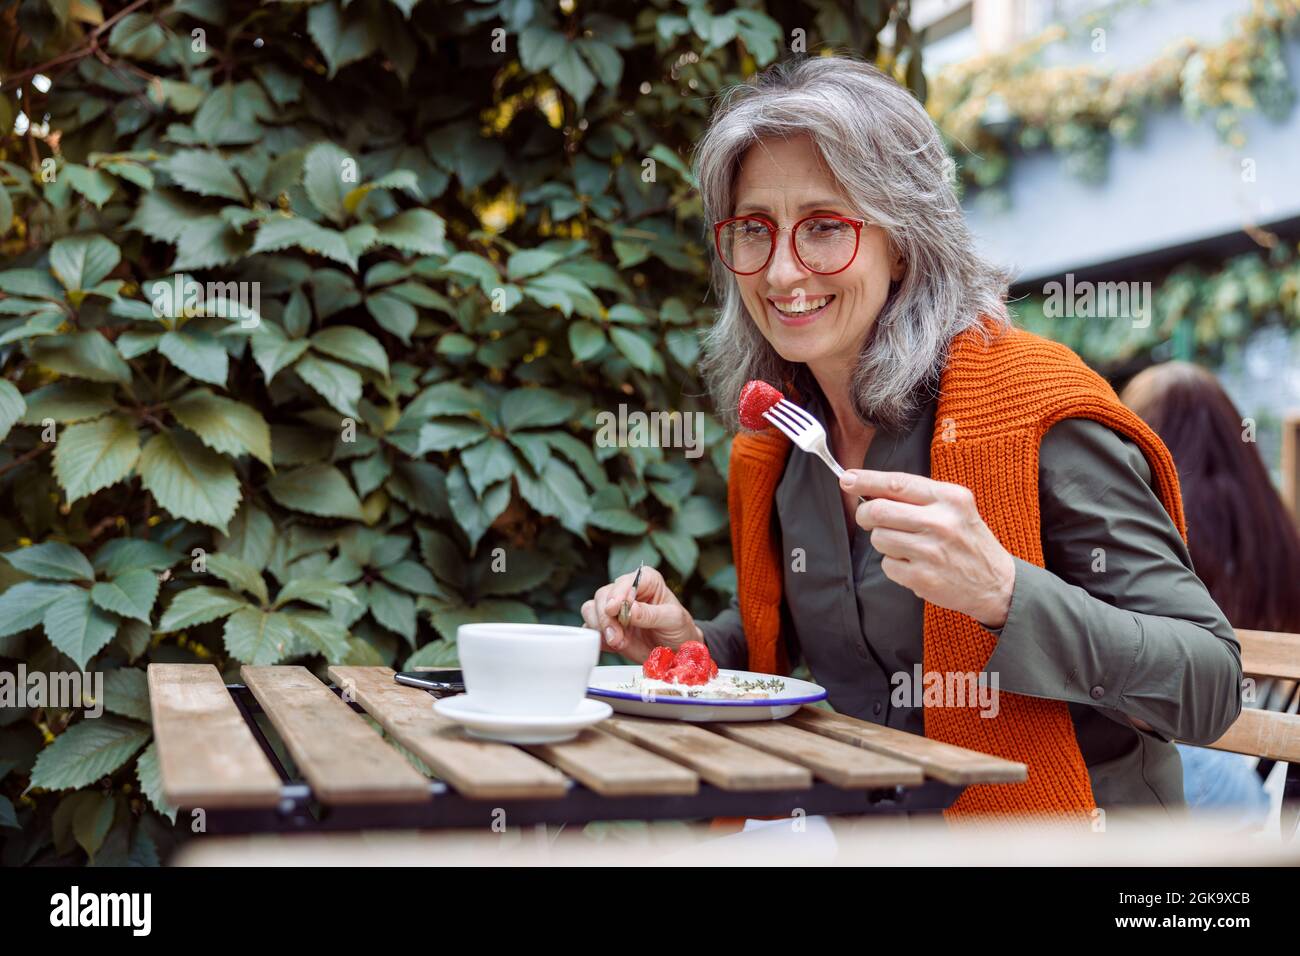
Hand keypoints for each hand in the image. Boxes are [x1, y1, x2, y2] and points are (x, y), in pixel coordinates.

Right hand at [580, 566, 702, 663]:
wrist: (675, 650)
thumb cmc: (678, 628)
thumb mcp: (672, 619)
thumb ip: (651, 614)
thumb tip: (630, 609)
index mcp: (645, 580)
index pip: (626, 581)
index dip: (618, 594)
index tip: (615, 609)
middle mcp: (626, 591)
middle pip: (603, 596)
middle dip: (607, 617)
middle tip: (616, 636)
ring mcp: (614, 610)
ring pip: (591, 610)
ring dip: (601, 627)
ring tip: (617, 641)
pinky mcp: (606, 627)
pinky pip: (590, 629)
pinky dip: (596, 637)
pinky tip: (609, 645)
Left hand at [840, 469, 1015, 628]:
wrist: (997, 584)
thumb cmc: (968, 541)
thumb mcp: (955, 508)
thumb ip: (918, 496)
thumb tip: (868, 487)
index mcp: (950, 498)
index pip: (897, 483)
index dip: (866, 480)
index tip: (847, 479)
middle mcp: (941, 522)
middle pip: (878, 510)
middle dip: (865, 515)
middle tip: (868, 519)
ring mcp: (931, 551)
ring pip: (879, 539)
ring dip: (884, 543)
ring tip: (907, 547)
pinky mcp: (922, 577)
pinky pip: (887, 565)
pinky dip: (894, 566)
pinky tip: (915, 565)